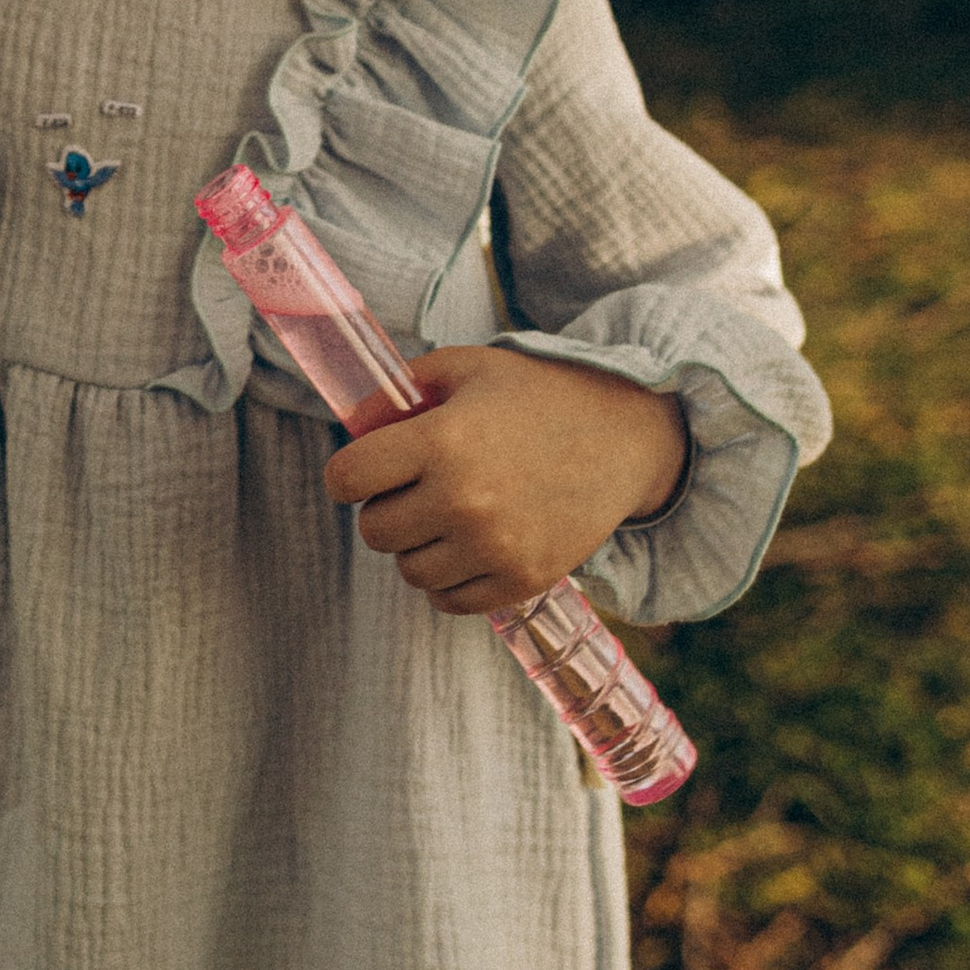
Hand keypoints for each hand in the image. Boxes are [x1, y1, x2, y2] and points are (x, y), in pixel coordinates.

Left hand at [325, 345, 690, 615]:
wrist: (622, 438)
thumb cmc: (535, 396)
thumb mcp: (464, 368)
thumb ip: (397, 392)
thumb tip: (350, 426)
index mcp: (443, 440)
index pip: (348, 478)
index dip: (347, 474)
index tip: (363, 471)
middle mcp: (465, 500)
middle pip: (374, 530)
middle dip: (384, 508)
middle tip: (413, 489)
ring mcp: (496, 547)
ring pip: (409, 570)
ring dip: (416, 546)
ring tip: (444, 515)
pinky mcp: (523, 581)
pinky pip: (448, 601)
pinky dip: (446, 580)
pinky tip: (463, 548)